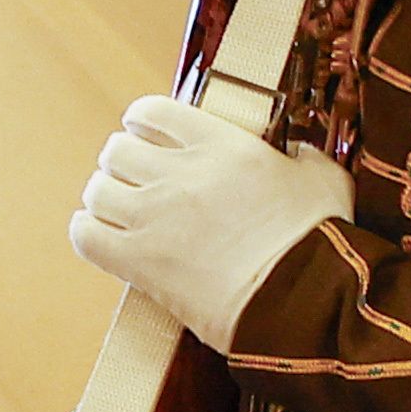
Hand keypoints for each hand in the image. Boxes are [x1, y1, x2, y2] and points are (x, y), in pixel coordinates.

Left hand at [68, 95, 353, 352]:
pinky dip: (88, 233)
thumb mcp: (325, 180)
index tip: (145, 134)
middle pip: (116, 149)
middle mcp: (180, 174)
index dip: (142, 122)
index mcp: (222, 145)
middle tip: (136, 181)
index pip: (152, 111)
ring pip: (96, 190)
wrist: (303, 300)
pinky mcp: (140, 262)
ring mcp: (155, 217)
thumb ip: (306, 158)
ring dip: (104, 199)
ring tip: (121, 213)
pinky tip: (104, 238)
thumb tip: (299, 154)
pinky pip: (85, 235)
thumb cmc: (321, 240)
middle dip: (122, 163)